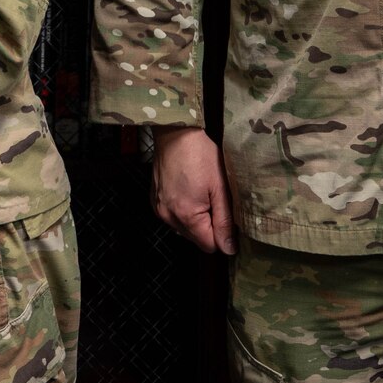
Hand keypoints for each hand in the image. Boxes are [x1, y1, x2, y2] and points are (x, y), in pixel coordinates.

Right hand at [151, 126, 235, 253]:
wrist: (175, 132)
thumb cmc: (200, 155)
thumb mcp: (220, 188)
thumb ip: (224, 221)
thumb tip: (229, 249)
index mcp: (186, 215)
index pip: (209, 246)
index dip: (222, 235)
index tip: (227, 216)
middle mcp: (168, 216)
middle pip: (195, 238)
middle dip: (208, 225)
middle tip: (214, 199)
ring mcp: (158, 208)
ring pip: (184, 228)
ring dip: (195, 218)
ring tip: (201, 193)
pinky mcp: (154, 199)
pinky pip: (172, 216)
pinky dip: (182, 209)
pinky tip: (188, 190)